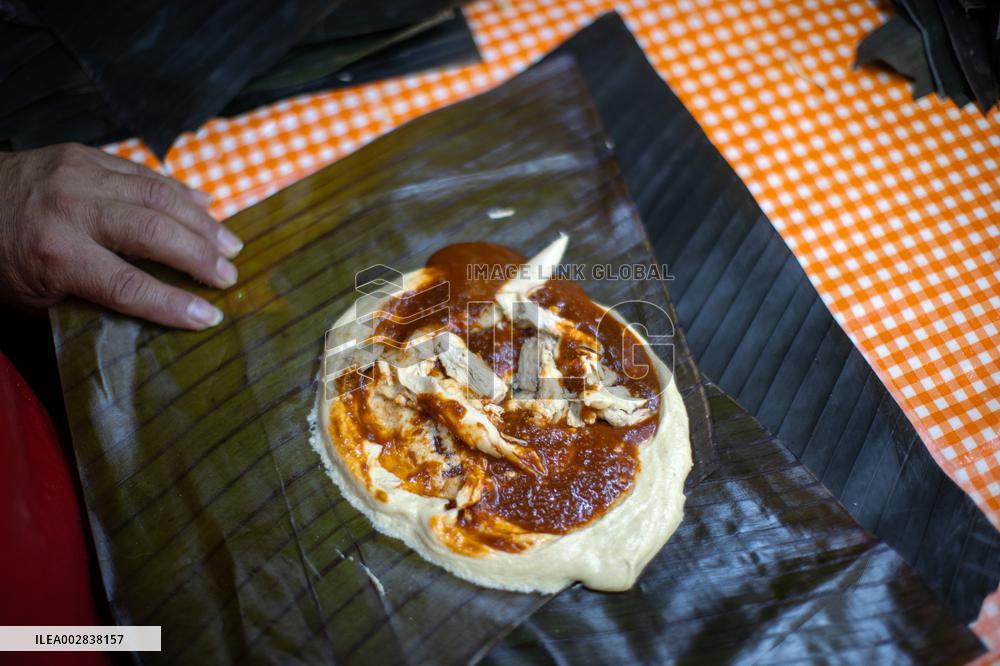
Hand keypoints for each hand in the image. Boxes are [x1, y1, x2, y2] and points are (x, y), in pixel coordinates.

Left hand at [0, 143, 242, 328]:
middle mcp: (71, 207)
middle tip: (230, 276)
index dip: (172, 304)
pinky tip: (207, 204)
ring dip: (201, 221)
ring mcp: (79, 173)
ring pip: (157, 194)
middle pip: (152, 233)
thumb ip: (90, 294)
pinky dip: (180, 189)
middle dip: (198, 257)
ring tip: (230, 244)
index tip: (208, 317)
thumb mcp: (34, 292)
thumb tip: (152, 302)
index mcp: (53, 251)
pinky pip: (143, 171)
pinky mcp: (85, 153)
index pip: (127, 284)